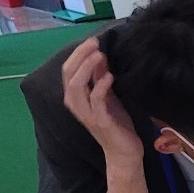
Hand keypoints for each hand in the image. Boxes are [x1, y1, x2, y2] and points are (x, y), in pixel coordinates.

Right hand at [61, 37, 143, 171]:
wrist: (124, 151)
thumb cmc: (116, 124)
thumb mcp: (108, 95)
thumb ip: (101, 78)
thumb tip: (100, 55)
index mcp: (75, 96)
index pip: (68, 69)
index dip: (78, 53)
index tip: (92, 41)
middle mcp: (75, 104)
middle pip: (69, 74)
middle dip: (80, 55)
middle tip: (94, 42)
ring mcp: (86, 113)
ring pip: (76, 86)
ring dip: (87, 68)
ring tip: (100, 55)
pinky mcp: (99, 121)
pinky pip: (95, 100)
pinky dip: (101, 86)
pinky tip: (109, 76)